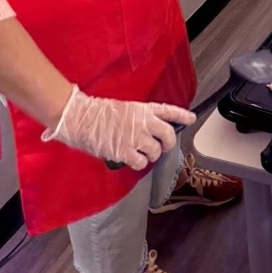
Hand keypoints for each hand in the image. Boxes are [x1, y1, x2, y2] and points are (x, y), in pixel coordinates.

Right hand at [42, 86, 195, 170]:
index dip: (182, 115)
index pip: (168, 110)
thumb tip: (143, 129)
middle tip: (163, 147)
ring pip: (156, 151)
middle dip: (168, 143)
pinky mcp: (126, 151)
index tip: (191, 118)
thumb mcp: (122, 108)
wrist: (80, 117)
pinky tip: (132, 160)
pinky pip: (141, 162)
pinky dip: (139, 164)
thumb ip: (136, 118)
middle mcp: (143, 122)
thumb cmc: (96, 111)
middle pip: (168, 134)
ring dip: (151, 155)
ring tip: (141, 154)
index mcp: (142, 109)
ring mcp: (136, 137)